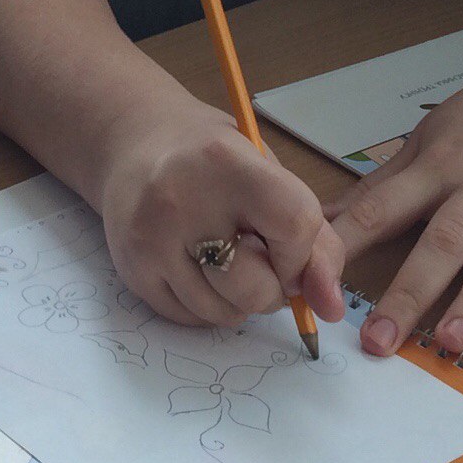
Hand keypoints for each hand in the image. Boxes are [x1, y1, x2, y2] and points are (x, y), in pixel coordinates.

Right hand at [88, 96, 347, 329]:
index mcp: (225, 161)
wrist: (134, 143)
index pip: (293, 225)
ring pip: (222, 313)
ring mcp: (150, 239)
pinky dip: (207, 306)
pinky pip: (189, 318)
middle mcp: (181, 200)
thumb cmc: (213, 158)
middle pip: (255, 288)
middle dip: (272, 289)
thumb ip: (313, 238)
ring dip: (238, 302)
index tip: (288, 244)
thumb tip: (330, 308)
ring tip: (227, 261)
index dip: (302, 250)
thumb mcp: (268, 173)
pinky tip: (200, 269)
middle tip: (259, 260)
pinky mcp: (132, 269)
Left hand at [326, 55, 462, 361]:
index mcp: (438, 166)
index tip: (315, 281)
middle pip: (443, 242)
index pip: (381, 209)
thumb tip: (324, 218)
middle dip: (409, 292)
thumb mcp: (431, 136)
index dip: (346, 244)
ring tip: (451, 344)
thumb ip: (382, 185)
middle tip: (378, 341)